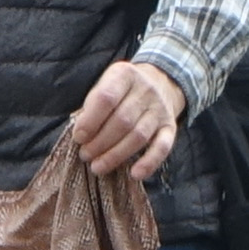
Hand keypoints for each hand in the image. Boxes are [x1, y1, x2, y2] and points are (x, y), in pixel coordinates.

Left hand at [66, 57, 184, 182]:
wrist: (160, 82)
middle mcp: (145, 90)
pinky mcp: (170, 127)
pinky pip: (162, 147)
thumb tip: (81, 135)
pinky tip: (135, 174)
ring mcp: (160, 109)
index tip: (78, 137)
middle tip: (85, 155)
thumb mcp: (104, 86)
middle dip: (100, 142)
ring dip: (116, 155)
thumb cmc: (121, 91)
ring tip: (98, 167)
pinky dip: (149, 162)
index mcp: (124, 75)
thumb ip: (92, 106)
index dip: (90, 121)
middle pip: (122, 121)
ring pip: (138, 136)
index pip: (106, 98)